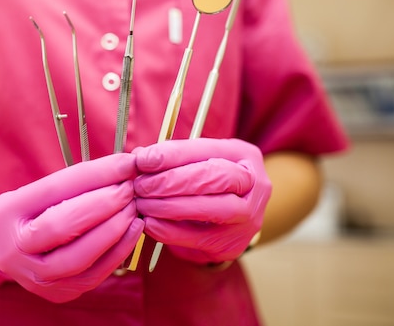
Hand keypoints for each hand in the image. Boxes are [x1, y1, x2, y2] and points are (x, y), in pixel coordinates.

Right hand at [0, 153, 143, 302]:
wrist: (10, 248)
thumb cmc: (31, 211)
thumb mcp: (41, 190)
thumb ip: (78, 180)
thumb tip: (125, 166)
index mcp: (5, 214)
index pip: (53, 190)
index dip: (94, 175)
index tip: (125, 163)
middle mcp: (13, 251)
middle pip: (62, 227)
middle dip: (103, 204)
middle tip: (128, 187)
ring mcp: (34, 278)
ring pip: (79, 258)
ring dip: (114, 230)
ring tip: (133, 208)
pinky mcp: (57, 294)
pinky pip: (92, 275)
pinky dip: (117, 251)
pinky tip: (132, 230)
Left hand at [133, 138, 270, 264]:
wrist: (232, 220)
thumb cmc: (208, 183)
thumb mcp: (197, 163)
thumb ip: (171, 158)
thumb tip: (139, 157)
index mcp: (243, 155)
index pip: (205, 150)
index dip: (171, 155)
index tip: (142, 160)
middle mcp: (254, 185)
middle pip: (212, 178)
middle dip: (170, 181)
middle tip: (140, 184)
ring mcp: (248, 218)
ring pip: (208, 208)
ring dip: (167, 206)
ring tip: (142, 203)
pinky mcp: (232, 244)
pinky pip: (197, 237)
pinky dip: (168, 230)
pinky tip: (149, 223)